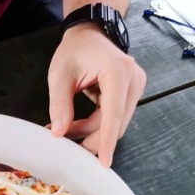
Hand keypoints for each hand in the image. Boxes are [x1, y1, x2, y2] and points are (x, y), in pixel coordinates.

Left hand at [48, 23, 145, 166]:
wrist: (90, 33)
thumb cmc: (75, 50)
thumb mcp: (60, 74)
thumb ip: (59, 104)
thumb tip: (59, 132)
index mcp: (118, 72)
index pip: (113, 114)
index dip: (107, 140)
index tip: (104, 162)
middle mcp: (133, 80)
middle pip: (115, 122)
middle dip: (92, 137)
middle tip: (66, 143)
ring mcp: (135, 86)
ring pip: (115, 122)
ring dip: (92, 131)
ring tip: (67, 130)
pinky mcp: (131, 92)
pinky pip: (114, 117)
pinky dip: (96, 124)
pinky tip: (77, 125)